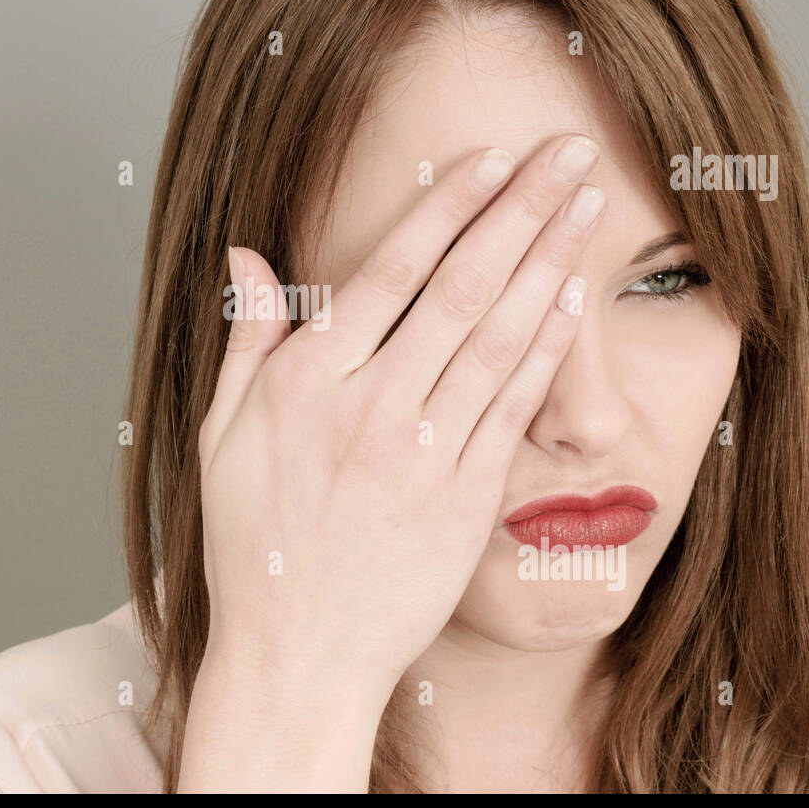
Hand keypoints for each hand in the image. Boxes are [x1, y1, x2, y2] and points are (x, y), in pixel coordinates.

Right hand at [182, 134, 603, 789]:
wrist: (300, 654)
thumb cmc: (254, 544)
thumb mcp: (222, 437)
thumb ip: (248, 340)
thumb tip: (246, 257)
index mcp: (306, 383)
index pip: (388, 271)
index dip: (447, 207)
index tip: (490, 157)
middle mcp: (370, 407)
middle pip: (459, 287)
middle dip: (520, 210)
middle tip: (566, 153)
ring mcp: (423, 453)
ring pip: (498, 335)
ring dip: (548, 261)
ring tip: (586, 204)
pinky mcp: (465, 496)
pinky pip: (513, 406)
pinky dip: (546, 347)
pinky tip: (573, 296)